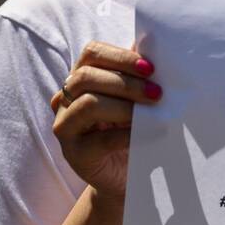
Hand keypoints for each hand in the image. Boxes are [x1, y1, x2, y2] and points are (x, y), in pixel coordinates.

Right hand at [49, 41, 161, 198]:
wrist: (126, 176)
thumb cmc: (133, 131)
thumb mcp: (137, 100)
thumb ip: (140, 76)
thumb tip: (159, 47)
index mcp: (81, 78)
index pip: (91, 53)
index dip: (120, 57)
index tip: (151, 68)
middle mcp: (65, 98)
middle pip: (86, 76)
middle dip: (126, 82)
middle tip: (157, 93)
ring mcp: (65, 126)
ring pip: (87, 104)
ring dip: (125, 106)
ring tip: (152, 111)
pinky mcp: (73, 153)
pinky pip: (98, 139)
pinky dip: (126, 134)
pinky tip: (148, 134)